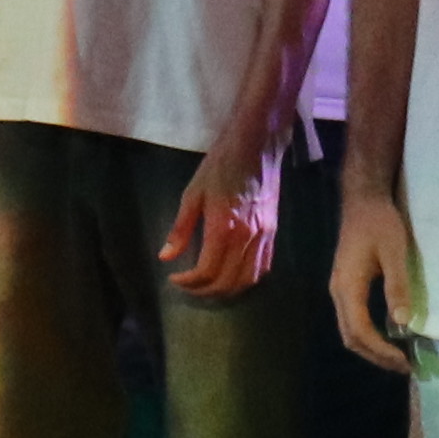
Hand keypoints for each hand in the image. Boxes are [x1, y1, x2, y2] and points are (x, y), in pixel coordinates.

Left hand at [160, 127, 282, 297]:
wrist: (256, 147)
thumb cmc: (220, 165)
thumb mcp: (193, 193)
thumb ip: (180, 229)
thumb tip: (165, 256)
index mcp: (223, 228)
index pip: (207, 271)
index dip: (189, 282)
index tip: (175, 278)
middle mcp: (246, 238)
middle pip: (227, 282)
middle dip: (205, 291)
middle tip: (188, 286)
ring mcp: (263, 236)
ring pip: (248, 280)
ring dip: (227, 290)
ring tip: (208, 286)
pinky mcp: (273, 232)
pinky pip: (263, 267)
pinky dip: (247, 279)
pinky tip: (233, 275)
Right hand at [329, 175, 426, 371]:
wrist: (362, 200)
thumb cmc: (380, 223)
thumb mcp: (394, 253)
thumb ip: (397, 287)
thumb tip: (402, 323)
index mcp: (348, 287)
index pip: (361, 331)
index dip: (382, 350)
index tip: (405, 361)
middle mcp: (338, 293)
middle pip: (351, 338)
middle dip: (376, 356)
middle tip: (404, 367)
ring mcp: (339, 289)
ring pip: (349, 331)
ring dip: (371, 348)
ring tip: (397, 357)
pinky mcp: (345, 286)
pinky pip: (352, 320)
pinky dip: (368, 335)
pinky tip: (388, 336)